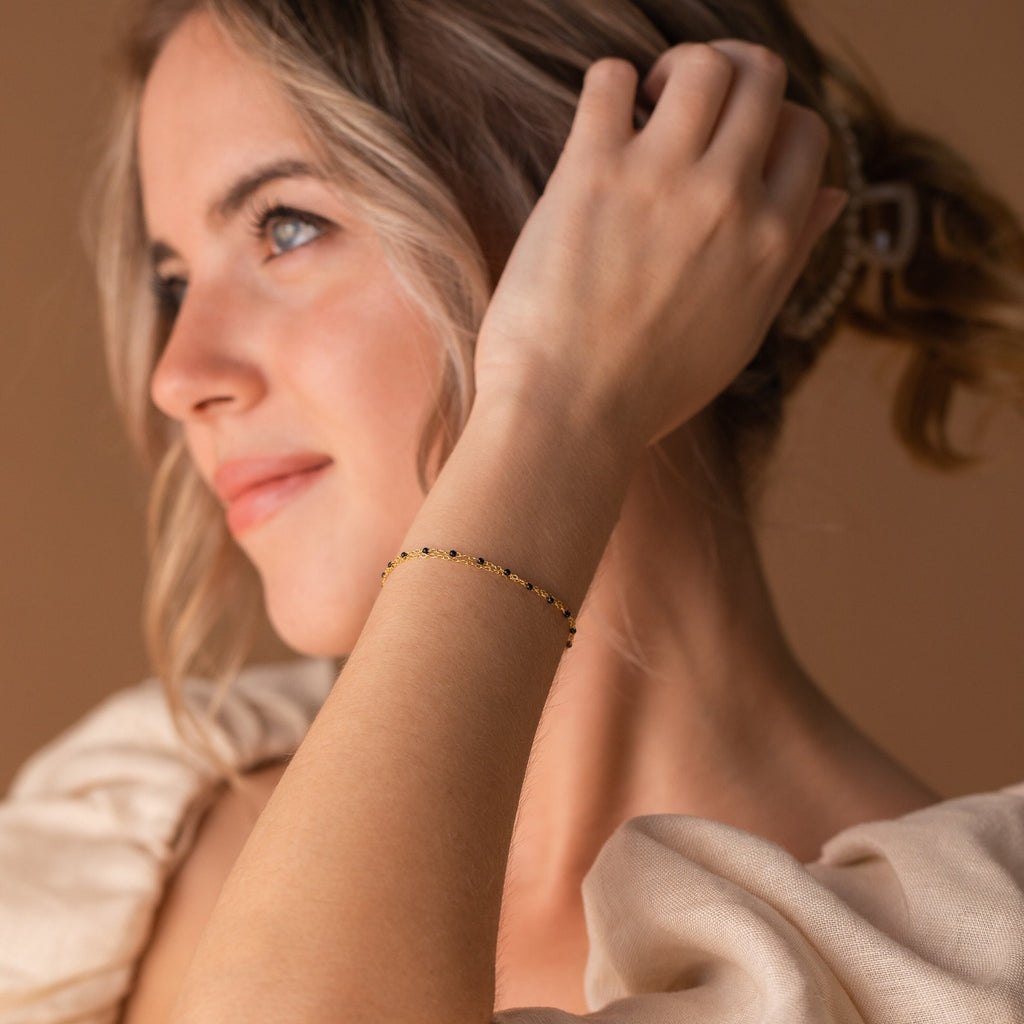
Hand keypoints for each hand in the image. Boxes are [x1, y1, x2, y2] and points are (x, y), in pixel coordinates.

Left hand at [472, 40, 847, 453]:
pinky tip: (600, 123)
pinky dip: (610, 85)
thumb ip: (792, 257)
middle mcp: (729, 200)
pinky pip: (611, 79)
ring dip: (677, 69)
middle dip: (733, 76)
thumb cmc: (649, 389)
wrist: (569, 416)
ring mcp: (663, 181)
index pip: (806, 134)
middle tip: (687, 109)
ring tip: (646, 106)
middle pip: (763, 78)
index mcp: (773, 241)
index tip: (732, 146)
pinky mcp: (592, 174)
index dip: (772, 125)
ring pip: (702, 64)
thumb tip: (833, 194)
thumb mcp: (743, 333)